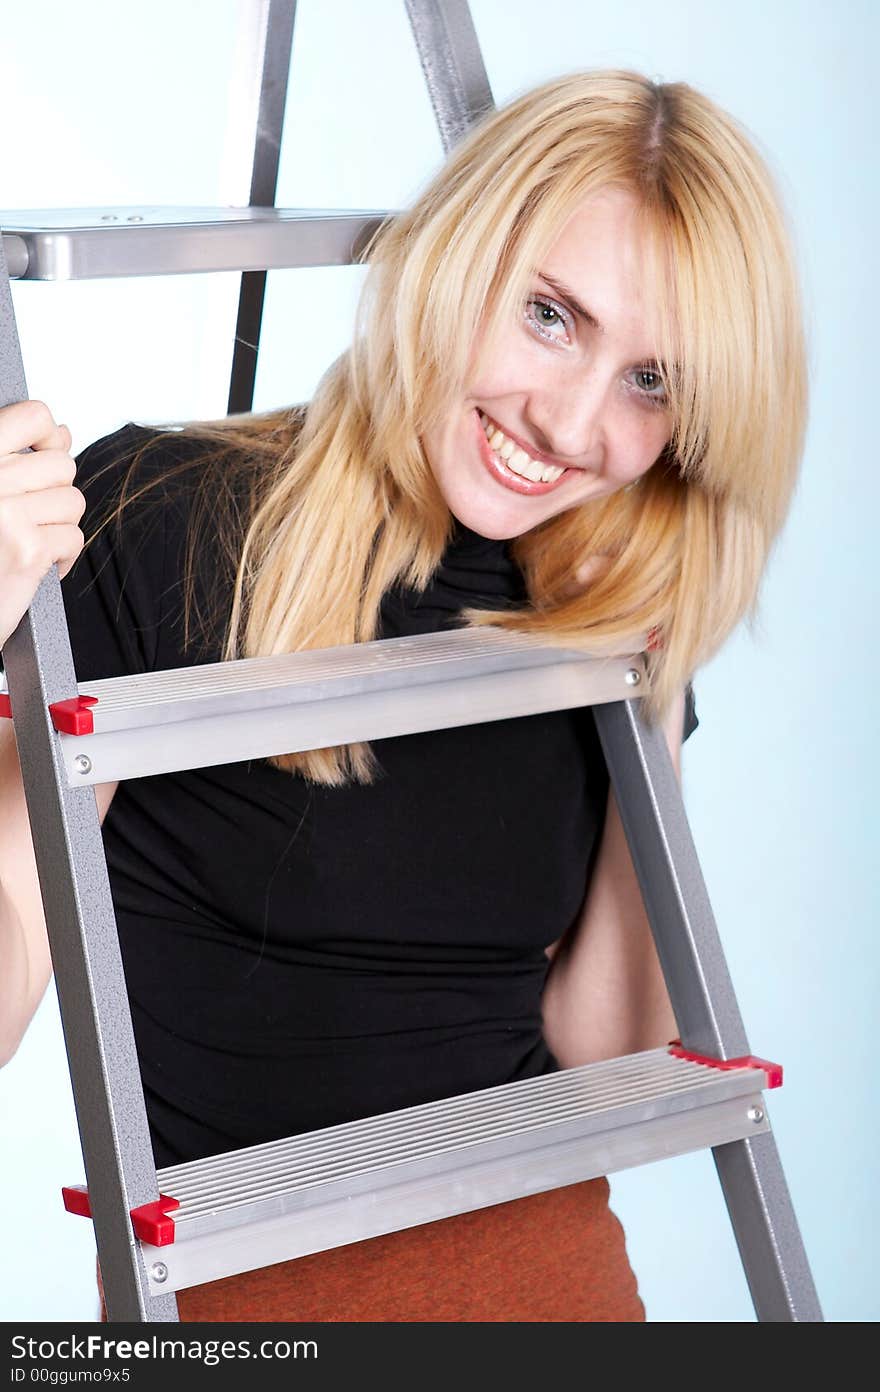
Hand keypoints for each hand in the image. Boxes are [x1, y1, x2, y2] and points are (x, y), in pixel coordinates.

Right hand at [0, 401, 84, 649]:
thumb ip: (16, 457)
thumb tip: (65, 433)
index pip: (34, 416)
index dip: (49, 434)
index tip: (43, 451)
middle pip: (62, 464)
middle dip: (54, 492)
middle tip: (28, 515)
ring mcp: (7, 513)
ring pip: (73, 501)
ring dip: (58, 525)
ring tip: (27, 540)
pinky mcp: (28, 550)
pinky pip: (73, 537)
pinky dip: (62, 557)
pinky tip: (35, 565)